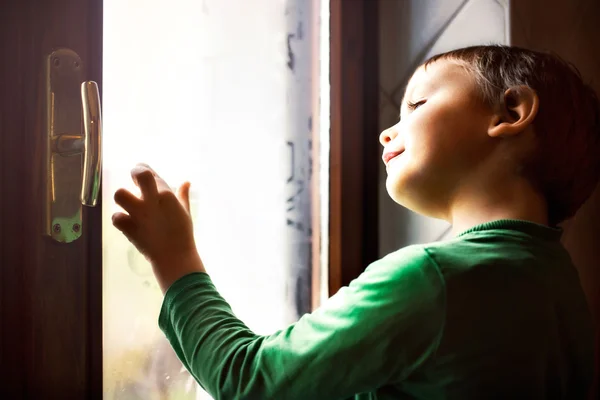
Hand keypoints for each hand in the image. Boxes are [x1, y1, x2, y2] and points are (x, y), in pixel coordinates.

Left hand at [112, 163, 204, 292]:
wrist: (175, 257)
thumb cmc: (183, 233)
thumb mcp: (185, 211)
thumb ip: (183, 195)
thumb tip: (186, 182)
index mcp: (166, 195)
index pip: (151, 173)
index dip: (143, 168)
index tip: (141, 170)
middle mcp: (152, 201)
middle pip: (139, 175)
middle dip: (135, 173)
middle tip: (135, 180)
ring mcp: (139, 214)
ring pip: (120, 194)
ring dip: (123, 198)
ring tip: (129, 204)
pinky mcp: (129, 228)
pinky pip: (116, 217)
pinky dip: (120, 219)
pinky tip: (127, 222)